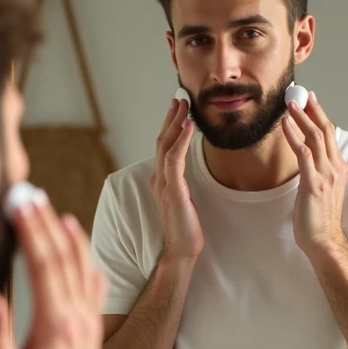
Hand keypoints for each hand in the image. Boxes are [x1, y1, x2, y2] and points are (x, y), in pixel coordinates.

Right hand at [0, 200, 105, 348]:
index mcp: (56, 325)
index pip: (45, 266)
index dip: (33, 232)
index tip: (22, 205)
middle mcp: (77, 318)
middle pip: (64, 258)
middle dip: (46, 223)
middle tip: (31, 196)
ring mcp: (88, 322)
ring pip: (82, 267)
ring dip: (68, 236)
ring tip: (54, 210)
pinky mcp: (91, 329)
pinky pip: (93, 286)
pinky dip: (87, 260)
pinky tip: (83, 247)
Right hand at [150, 98, 202, 260]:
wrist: (181, 249)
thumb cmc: (186, 227)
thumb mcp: (183, 198)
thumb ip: (180, 182)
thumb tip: (185, 169)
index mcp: (161, 180)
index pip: (163, 147)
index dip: (169, 126)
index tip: (177, 109)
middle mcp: (159, 179)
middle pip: (162, 142)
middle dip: (171, 118)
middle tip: (179, 98)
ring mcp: (164, 185)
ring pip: (166, 147)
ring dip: (175, 124)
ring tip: (184, 106)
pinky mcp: (173, 191)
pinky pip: (174, 161)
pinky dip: (181, 141)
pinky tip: (188, 127)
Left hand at [282, 91, 347, 258]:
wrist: (324, 240)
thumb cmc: (320, 219)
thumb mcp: (324, 190)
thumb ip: (319, 172)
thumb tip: (308, 158)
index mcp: (339, 169)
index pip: (331, 135)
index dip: (320, 115)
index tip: (311, 101)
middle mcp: (335, 168)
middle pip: (325, 131)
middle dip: (312, 110)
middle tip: (300, 94)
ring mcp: (326, 175)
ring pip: (315, 137)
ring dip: (302, 118)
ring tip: (290, 104)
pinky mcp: (313, 183)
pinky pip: (303, 153)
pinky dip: (294, 136)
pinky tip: (285, 125)